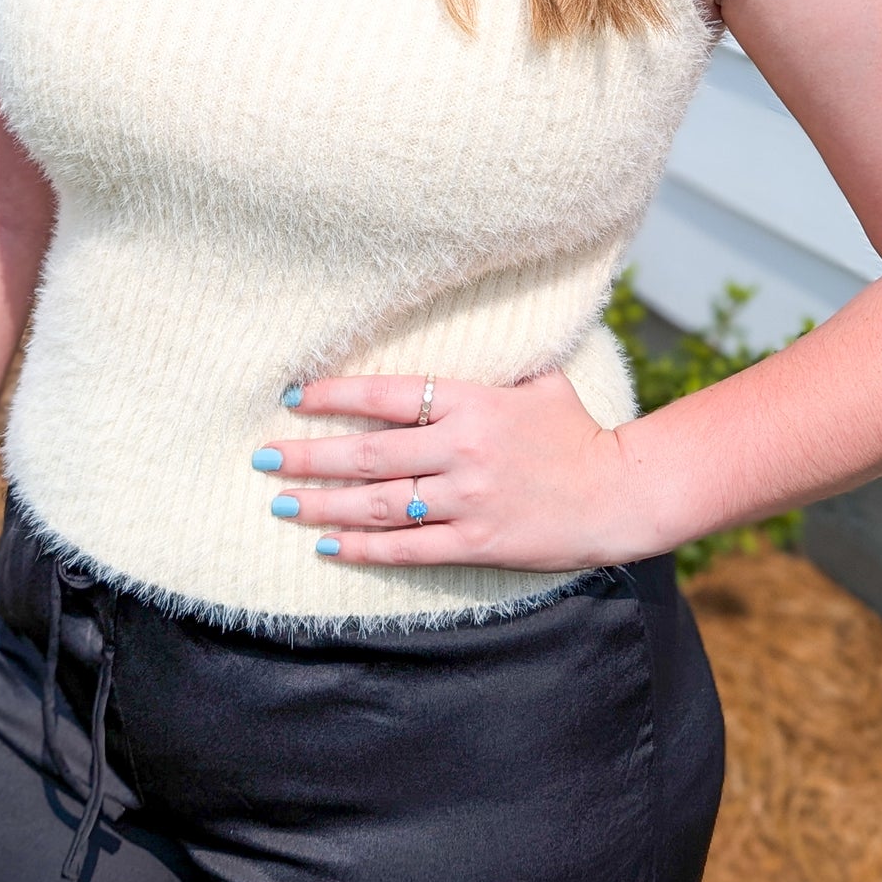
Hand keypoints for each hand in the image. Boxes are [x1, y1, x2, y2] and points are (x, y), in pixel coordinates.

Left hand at [254, 371, 645, 570]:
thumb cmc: (575, 431)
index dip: (333, 397)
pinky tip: (330, 544)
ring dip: (323, 504)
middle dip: (307, 455)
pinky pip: (409, 550)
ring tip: (281, 500)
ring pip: (379, 504)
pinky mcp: (478, 543)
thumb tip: (465, 331)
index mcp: (471, 403)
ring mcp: (468, 500)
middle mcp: (462, 450)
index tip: (292, 399)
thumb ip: (492, 367)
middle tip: (261, 456)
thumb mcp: (536, 382)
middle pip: (368, 455)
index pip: (386, 396)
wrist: (620, 492)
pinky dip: (365, 548)